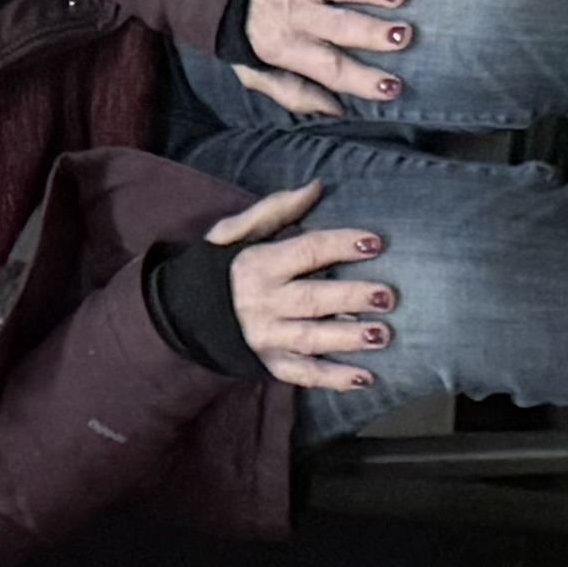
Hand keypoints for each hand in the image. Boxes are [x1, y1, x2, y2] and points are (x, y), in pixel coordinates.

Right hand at [202, 183, 397, 395]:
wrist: (181, 313)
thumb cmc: (219, 267)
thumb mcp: (235, 231)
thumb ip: (275, 209)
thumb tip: (316, 187)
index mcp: (259, 266)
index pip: (307, 251)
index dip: (341, 245)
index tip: (374, 243)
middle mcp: (264, 304)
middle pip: (314, 299)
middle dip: (351, 297)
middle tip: (386, 296)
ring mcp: (267, 338)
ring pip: (312, 338)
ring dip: (348, 338)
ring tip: (381, 335)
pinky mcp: (270, 364)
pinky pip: (304, 374)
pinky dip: (333, 379)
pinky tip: (363, 378)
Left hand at [233, 0, 411, 111]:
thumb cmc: (243, 27)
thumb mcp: (252, 69)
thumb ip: (291, 93)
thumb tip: (335, 111)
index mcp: (282, 46)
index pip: (329, 68)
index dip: (362, 80)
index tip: (393, 88)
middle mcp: (292, 11)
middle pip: (339, 26)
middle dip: (372, 33)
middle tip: (403, 36)